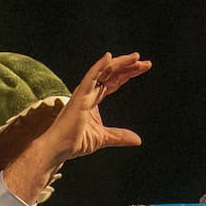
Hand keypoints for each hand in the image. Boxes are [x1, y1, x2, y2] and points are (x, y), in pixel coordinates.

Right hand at [3, 52, 150, 203]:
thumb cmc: (75, 142)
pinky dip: (99, 66)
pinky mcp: (79, 96)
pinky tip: (109, 57)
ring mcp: (83, 92)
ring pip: (104, 72)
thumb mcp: (104, 138)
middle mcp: (88, 92)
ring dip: (120, 63)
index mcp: (93, 99)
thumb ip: (120, 136)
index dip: (128, 74)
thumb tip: (138, 140)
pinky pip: (90, 77)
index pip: (113, 81)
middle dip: (129, 67)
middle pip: (111, 74)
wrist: (60, 148)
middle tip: (146, 63)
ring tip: (137, 58)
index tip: (144, 68)